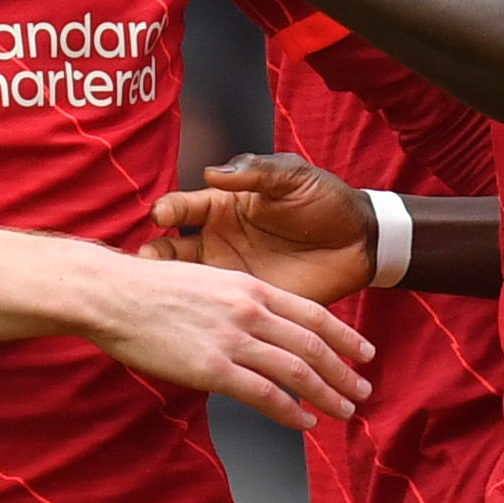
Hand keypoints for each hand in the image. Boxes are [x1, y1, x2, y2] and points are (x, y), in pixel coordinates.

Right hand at [0, 231, 372, 430]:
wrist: (113, 294)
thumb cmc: (150, 288)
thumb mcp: (206, 281)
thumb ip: (237, 302)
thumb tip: (257, 327)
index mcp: (249, 287)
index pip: (313, 314)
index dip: (345, 336)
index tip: (364, 353)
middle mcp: (249, 310)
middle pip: (313, 345)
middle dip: (344, 371)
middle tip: (362, 390)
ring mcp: (232, 339)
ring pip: (297, 370)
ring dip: (327, 393)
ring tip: (344, 410)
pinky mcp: (212, 368)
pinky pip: (264, 394)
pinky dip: (290, 411)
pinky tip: (305, 422)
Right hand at [143, 154, 373, 306]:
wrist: (360, 240)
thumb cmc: (324, 201)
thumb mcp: (290, 177)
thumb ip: (255, 172)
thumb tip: (213, 173)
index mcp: (223, 211)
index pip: (182, 210)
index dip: (168, 211)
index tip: (160, 216)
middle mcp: (220, 247)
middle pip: (175, 254)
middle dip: (156, 258)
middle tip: (143, 264)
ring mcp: (235, 283)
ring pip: (191, 290)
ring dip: (176, 295)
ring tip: (154, 302)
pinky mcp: (254, 312)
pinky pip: (228, 321)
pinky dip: (209, 327)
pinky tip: (191, 330)